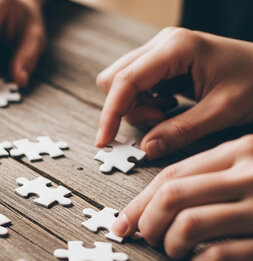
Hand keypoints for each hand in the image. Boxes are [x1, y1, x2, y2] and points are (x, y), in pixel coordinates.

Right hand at [96, 27, 252, 158]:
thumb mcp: (223, 112)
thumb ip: (181, 131)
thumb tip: (145, 149)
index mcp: (176, 48)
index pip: (125, 81)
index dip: (110, 113)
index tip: (103, 141)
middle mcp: (162, 44)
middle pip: (114, 79)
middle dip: (126, 109)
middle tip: (158, 122)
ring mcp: (160, 51)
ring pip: (121, 83)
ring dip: (137, 107)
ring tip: (168, 115)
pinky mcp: (162, 61)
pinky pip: (135, 86)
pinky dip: (145, 103)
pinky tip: (170, 107)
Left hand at [112, 135, 252, 260]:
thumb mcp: (249, 172)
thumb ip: (211, 176)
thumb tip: (147, 207)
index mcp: (241, 152)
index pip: (172, 175)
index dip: (139, 203)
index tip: (122, 224)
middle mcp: (252, 174)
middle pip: (172, 196)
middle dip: (149, 224)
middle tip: (150, 240)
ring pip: (188, 225)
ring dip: (171, 245)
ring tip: (178, 252)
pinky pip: (217, 257)